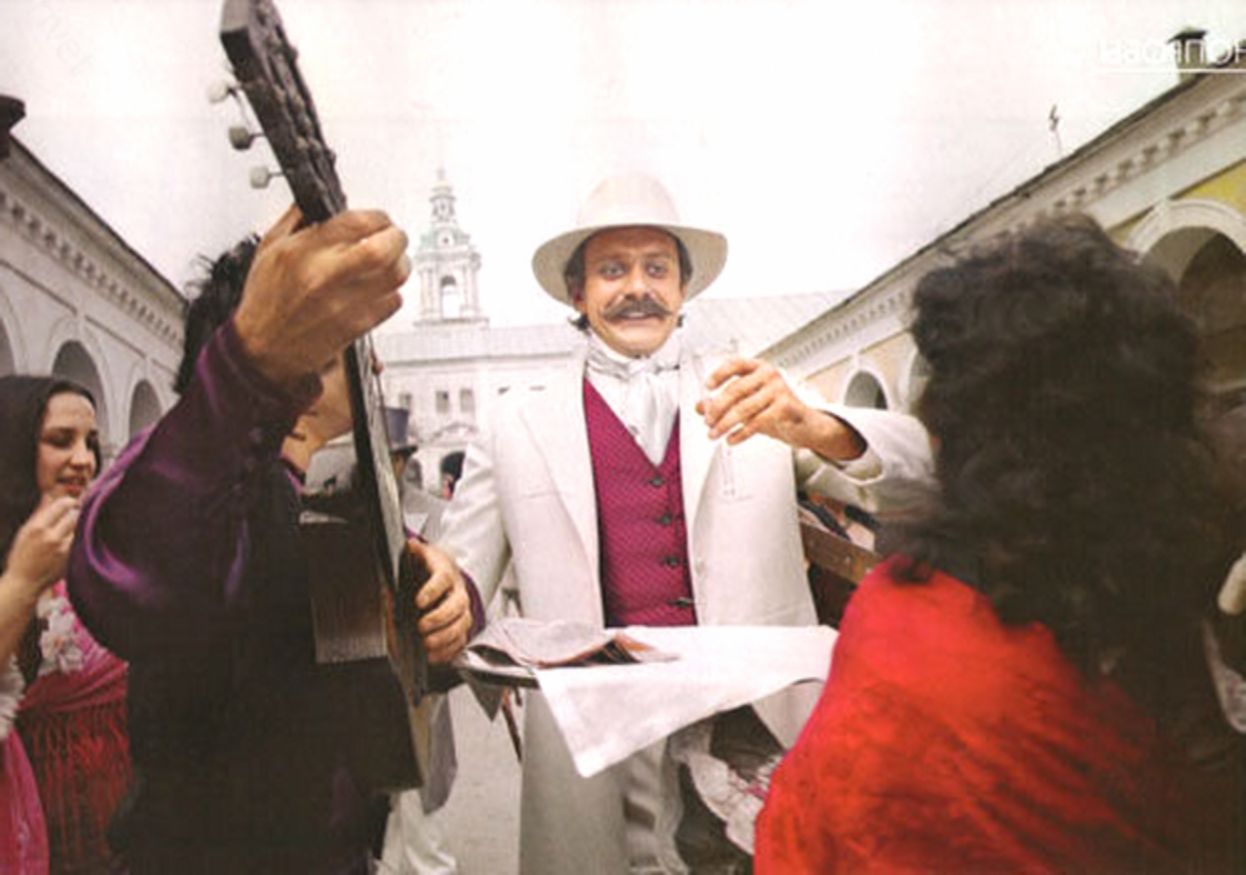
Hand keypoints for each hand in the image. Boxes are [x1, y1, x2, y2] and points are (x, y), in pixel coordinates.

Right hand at [4, 496, 79, 598]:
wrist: (24, 582)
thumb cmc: (22, 555)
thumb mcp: (25, 531)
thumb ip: (40, 513)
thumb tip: (50, 495)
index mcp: (37, 528)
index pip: (63, 505)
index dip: (70, 502)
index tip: (71, 504)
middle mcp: (51, 537)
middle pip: (75, 515)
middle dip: (76, 513)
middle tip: (75, 515)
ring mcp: (63, 549)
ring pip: (80, 527)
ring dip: (79, 525)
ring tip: (74, 528)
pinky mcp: (71, 559)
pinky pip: (82, 541)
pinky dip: (81, 537)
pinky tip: (77, 538)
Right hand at [233, 205, 410, 390]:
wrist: (262, 349)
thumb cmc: (265, 301)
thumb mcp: (269, 249)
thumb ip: (295, 219)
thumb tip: (318, 201)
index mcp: (302, 252)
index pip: (356, 223)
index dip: (377, 217)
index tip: (379, 219)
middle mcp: (324, 277)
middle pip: (384, 249)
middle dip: (397, 238)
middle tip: (394, 237)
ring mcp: (343, 303)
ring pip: (395, 275)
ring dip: (400, 263)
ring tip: (391, 261)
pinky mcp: (356, 326)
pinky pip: (392, 302)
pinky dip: (393, 291)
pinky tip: (380, 288)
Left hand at [409, 540, 472, 664]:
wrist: (441, 574)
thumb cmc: (426, 568)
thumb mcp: (416, 557)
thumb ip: (412, 554)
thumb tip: (411, 546)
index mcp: (445, 572)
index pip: (443, 578)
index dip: (432, 590)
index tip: (418, 601)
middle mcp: (457, 591)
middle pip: (457, 604)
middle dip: (439, 618)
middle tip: (421, 627)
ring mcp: (462, 610)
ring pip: (462, 624)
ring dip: (444, 636)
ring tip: (426, 644)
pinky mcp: (461, 626)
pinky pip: (461, 640)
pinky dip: (448, 650)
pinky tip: (434, 655)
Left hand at [695, 357, 863, 458]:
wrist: (806, 425)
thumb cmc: (777, 410)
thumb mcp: (748, 403)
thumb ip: (725, 402)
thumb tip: (700, 406)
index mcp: (758, 368)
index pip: (735, 364)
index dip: (718, 374)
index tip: (707, 388)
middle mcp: (769, 375)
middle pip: (735, 389)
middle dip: (717, 408)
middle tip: (708, 420)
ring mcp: (779, 390)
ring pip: (744, 408)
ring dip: (725, 424)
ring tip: (715, 434)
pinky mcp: (785, 407)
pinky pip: (756, 422)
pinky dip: (740, 433)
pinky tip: (732, 439)